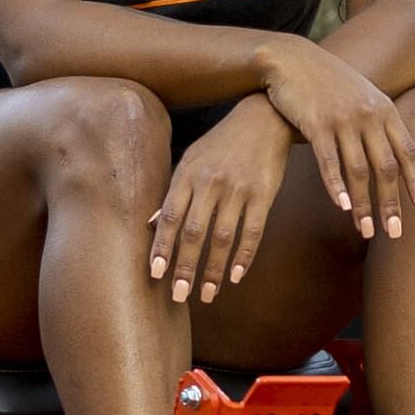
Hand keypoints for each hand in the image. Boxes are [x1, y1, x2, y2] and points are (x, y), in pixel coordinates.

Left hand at [147, 101, 293, 305]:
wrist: (264, 118)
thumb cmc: (222, 142)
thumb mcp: (191, 159)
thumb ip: (173, 192)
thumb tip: (150, 225)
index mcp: (188, 174)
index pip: (169, 217)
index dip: (161, 247)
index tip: (155, 274)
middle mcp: (211, 182)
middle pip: (194, 232)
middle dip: (185, 267)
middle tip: (178, 296)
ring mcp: (238, 189)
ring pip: (223, 237)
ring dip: (214, 269)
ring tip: (208, 294)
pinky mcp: (264, 194)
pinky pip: (253, 231)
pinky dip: (244, 256)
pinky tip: (235, 276)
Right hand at [249, 37, 414, 242]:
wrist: (293, 59)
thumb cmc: (329, 83)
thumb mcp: (363, 96)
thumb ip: (380, 122)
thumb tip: (395, 155)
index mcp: (385, 110)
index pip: (409, 152)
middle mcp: (369, 115)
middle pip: (386, 167)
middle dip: (392, 203)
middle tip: (395, 233)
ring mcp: (343, 119)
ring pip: (359, 170)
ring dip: (364, 204)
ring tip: (365, 231)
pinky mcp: (316, 123)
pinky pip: (329, 161)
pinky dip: (336, 186)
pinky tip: (341, 207)